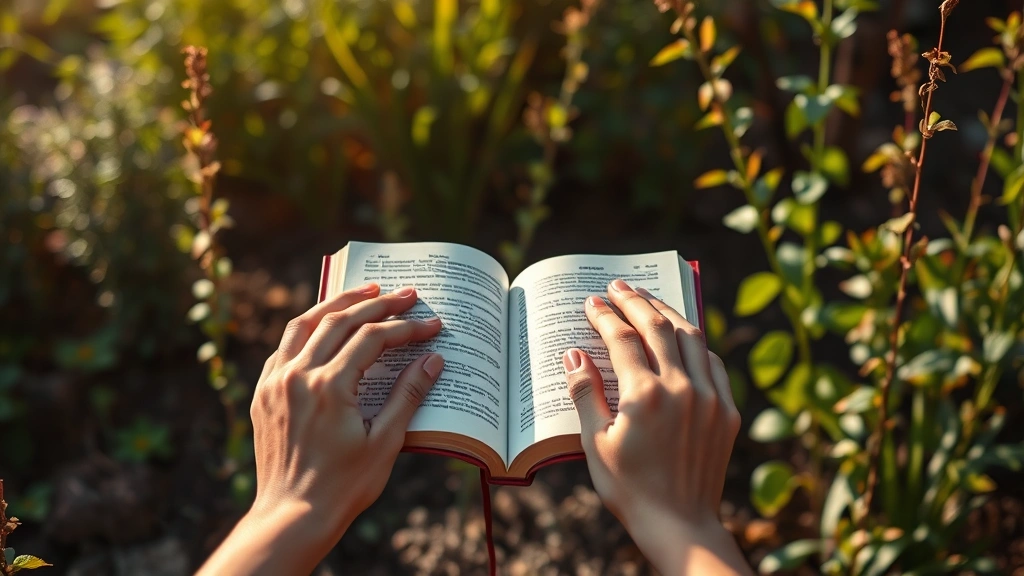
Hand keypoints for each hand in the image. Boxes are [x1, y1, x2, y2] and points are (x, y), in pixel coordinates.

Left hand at [198, 283, 444, 575]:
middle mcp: (297, 376)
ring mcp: (275, 382)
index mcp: (329, 387)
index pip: (372, 339)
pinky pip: (285, 347)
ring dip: (338, 303)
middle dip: (377, 304)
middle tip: (406, 295)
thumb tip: (433, 360)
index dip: (405, 328)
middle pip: (340, 320)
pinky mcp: (264, 393)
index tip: (431, 324)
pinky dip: (308, 328)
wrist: (292, 516)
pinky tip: (325, 325)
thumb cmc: (343, 487)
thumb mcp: (385, 443)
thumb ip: (408, 396)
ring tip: (366, 291)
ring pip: (305, 324)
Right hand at [562, 279, 749, 574]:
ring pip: (690, 337)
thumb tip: (573, 355)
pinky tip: (683, 336)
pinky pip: (714, 362)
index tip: (593, 301)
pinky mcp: (726, 410)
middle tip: (618, 286)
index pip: (622, 339)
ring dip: (667, 313)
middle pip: (657, 326)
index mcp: (644, 395)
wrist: (680, 525)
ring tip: (648, 299)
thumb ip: (586, 395)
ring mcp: (709, 397)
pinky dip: (696, 342)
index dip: (605, 316)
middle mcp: (681, 388)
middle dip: (635, 301)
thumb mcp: (596, 444)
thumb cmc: (630, 490)